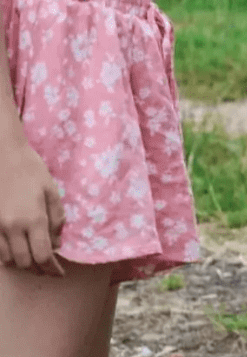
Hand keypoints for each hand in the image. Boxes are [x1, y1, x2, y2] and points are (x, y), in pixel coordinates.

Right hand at [0, 143, 65, 275]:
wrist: (2, 154)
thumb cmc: (31, 170)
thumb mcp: (52, 191)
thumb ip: (57, 219)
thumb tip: (57, 243)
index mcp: (34, 219)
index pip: (43, 256)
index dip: (52, 269)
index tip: (59, 274)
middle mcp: (12, 227)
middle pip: (25, 262)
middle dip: (38, 268)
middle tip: (48, 268)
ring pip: (8, 259)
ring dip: (21, 263)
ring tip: (33, 259)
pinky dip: (6, 255)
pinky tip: (15, 250)